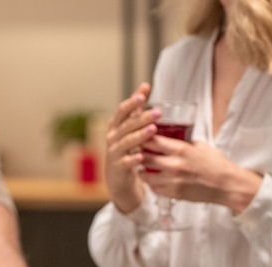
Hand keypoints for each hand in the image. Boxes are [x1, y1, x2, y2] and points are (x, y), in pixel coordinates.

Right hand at [103, 83, 156, 213]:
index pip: (123, 110)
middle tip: (158, 112)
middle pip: (126, 125)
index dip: (133, 102)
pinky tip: (142, 157)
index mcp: (116, 125)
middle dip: (142, 118)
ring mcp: (114, 152)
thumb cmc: (127, 147)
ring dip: (139, 136)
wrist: (117, 176)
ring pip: (126, 142)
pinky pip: (125, 162)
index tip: (144, 93)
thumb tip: (145, 85)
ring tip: (153, 130)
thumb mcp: (130, 127)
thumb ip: (136, 109)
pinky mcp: (118, 167)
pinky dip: (133, 160)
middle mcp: (112, 137)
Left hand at [139, 135, 258, 211]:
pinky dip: (151, 183)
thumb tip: (175, 136)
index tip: (139, 137)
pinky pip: (153, 188)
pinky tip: (153, 178)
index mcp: (182, 150)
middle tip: (135, 151)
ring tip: (142, 166)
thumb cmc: (217, 165)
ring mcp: (172, 181)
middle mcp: (174, 165)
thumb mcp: (202, 147)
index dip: (143, 138)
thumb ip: (186, 143)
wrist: (227, 185)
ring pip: (144, 175)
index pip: (154, 141)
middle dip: (138, 154)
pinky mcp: (172, 193)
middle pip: (145, 158)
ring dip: (142, 170)